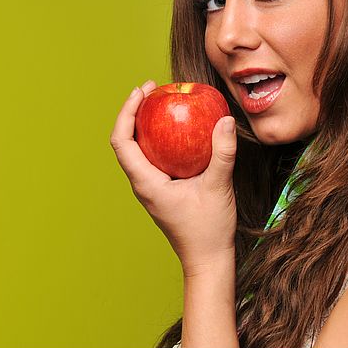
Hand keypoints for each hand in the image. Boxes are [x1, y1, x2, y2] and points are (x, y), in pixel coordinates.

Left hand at [110, 80, 237, 275]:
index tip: (142, 91)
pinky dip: (161, 138)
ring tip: (162, 102)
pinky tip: (182, 129)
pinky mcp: (161, 190)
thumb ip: (223, 153)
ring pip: (138, 149)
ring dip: (145, 124)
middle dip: (135, 111)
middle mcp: (142, 184)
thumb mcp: (219, 187)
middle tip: (153, 88)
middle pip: (125, 141)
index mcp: (146, 183)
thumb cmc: (209, 229)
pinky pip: (154, 157)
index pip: (121, 142)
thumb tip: (225, 120)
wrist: (207, 260)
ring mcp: (150, 188)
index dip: (126, 112)